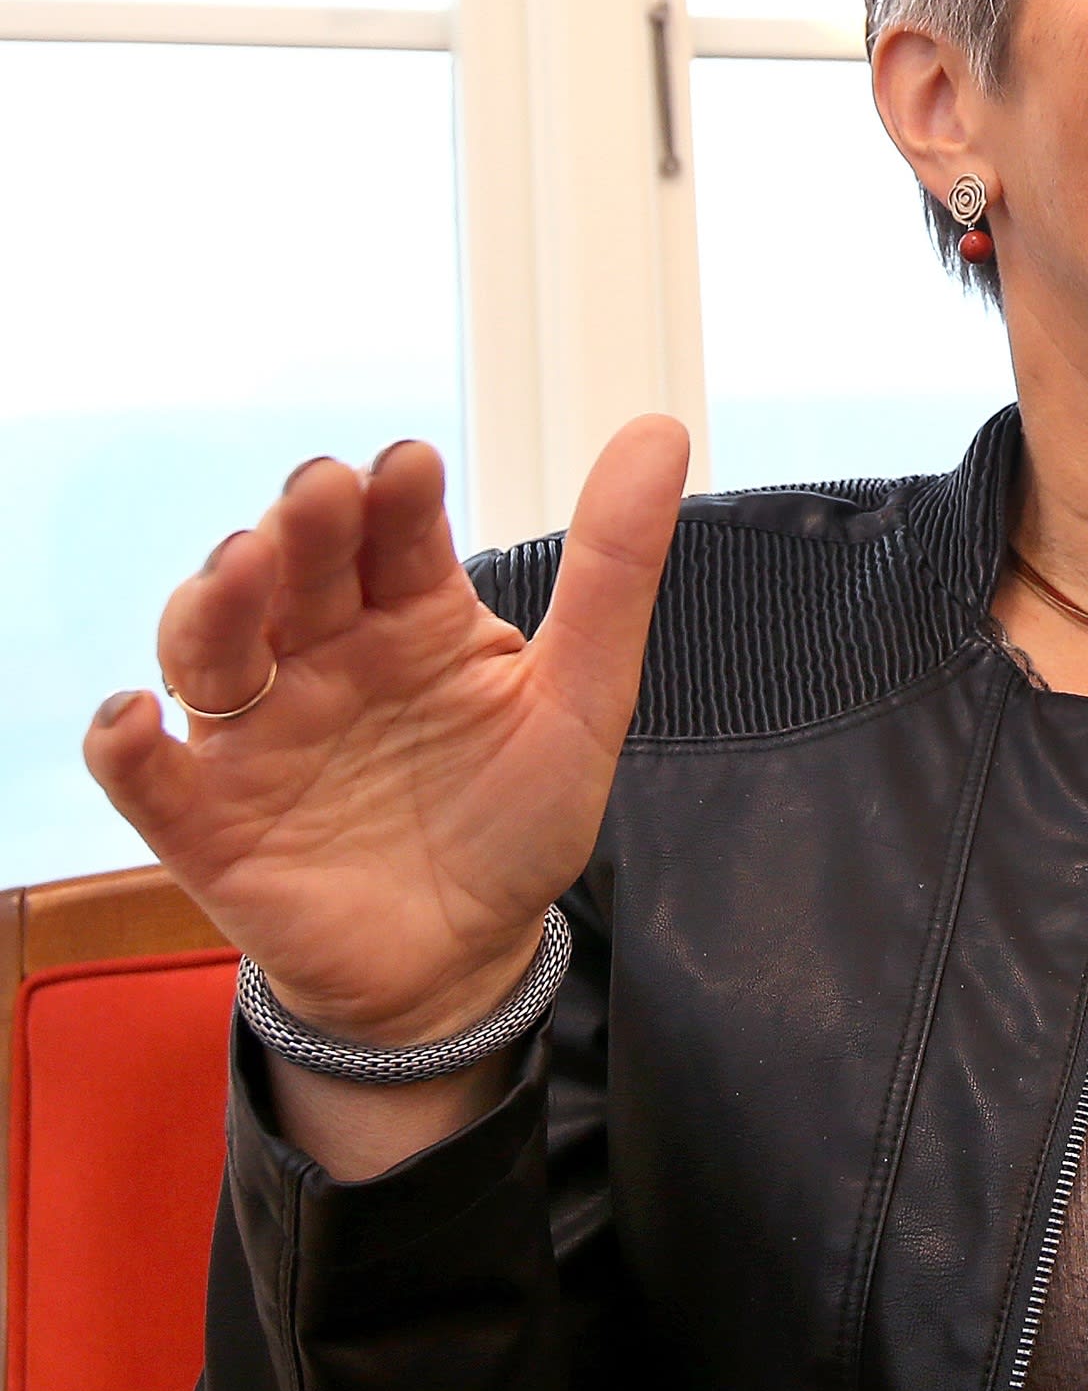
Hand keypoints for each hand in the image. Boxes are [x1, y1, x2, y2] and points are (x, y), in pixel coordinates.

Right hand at [83, 419, 687, 1047]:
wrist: (469, 959)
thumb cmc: (520, 817)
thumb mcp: (583, 697)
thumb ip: (614, 572)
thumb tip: (659, 431)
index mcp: (415, 617)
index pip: (393, 535)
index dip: (393, 496)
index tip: (408, 466)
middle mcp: (327, 656)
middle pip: (295, 572)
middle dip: (302, 527)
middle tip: (322, 492)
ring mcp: (261, 732)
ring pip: (210, 648)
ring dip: (213, 605)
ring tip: (242, 570)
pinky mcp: (209, 819)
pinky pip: (146, 773)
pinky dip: (126, 740)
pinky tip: (134, 715)